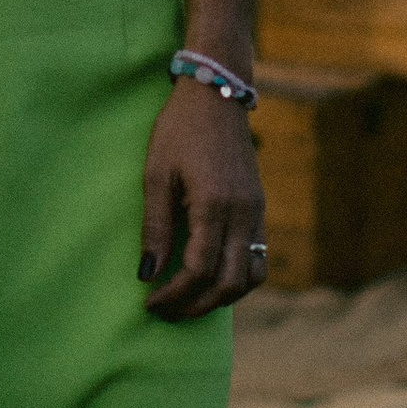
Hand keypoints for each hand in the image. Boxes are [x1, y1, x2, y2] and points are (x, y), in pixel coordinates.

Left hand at [139, 79, 266, 318]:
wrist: (217, 95)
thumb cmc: (179, 130)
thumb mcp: (156, 175)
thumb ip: (154, 227)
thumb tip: (147, 274)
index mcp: (214, 204)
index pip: (199, 269)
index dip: (174, 294)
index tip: (150, 302)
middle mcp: (243, 213)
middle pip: (230, 283)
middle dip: (196, 306)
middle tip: (166, 312)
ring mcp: (257, 212)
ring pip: (251, 277)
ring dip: (221, 298)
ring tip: (189, 302)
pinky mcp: (259, 209)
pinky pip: (258, 258)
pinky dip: (237, 279)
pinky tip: (210, 279)